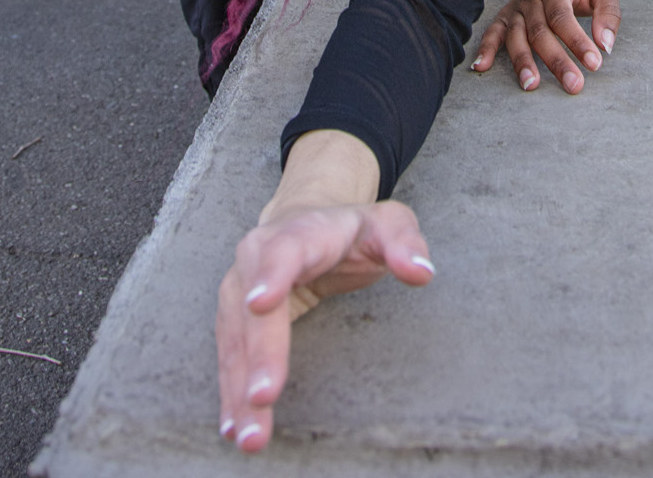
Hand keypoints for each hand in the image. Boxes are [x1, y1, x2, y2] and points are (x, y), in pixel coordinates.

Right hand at [217, 133, 433, 453]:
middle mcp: (259, 257)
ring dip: (237, 388)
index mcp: (301, 232)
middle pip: (253, 308)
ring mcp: (240, 288)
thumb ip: (405, 243)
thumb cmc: (353, 231)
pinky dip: (230, 392)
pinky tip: (234, 426)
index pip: (285, 251)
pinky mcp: (234, 317)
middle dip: (257, 354)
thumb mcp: (388, 224)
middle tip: (263, 397)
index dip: (272, 275)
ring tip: (248, 435)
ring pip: (235, 340)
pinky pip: (230, 357)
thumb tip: (421, 271)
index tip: (261, 303)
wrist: (307, 217)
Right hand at [471, 0, 620, 94]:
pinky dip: (486, 49)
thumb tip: (605, 43)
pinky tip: (481, 67)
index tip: (594, 63)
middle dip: (556, 60)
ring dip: (522, 61)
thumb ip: (608, 13)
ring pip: (516, 36)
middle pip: (540, 31)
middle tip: (573, 84)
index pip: (562, 16)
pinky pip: (493, 33)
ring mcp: (517, 9)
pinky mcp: (506, 18)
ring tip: (531, 85)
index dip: (577, 40)